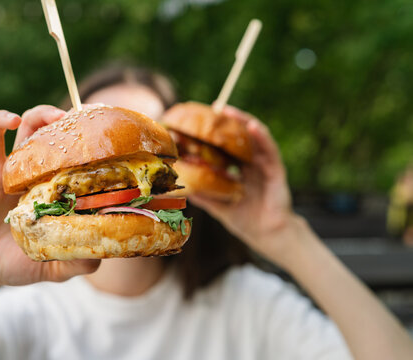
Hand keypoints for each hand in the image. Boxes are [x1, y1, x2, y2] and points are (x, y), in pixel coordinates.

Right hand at [0, 105, 99, 293]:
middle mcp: (40, 177)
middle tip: (84, 120)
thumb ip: (78, 262)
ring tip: (55, 116)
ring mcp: (16, 171)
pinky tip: (11, 119)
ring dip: (42, 115)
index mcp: (58, 194)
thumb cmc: (16, 265)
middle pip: (57, 138)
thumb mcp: (54, 267)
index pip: (79, 162)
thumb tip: (105, 254)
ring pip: (29, 129)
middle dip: (71, 123)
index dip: (92, 147)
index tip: (109, 140)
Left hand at [189, 106, 300, 265]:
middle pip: (240, 139)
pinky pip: (269, 150)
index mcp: (240, 172)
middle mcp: (252, 166)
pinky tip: (252, 126)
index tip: (202, 123)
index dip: (217, 136)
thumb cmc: (247, 222)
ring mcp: (264, 167)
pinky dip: (261, 137)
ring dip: (243, 122)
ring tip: (229, 110)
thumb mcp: (219, 206)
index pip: (228, 148)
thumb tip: (182, 188)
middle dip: (229, 122)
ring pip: (254, 138)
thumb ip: (204, 196)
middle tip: (215, 108)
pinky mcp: (276, 171)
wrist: (268, 237)